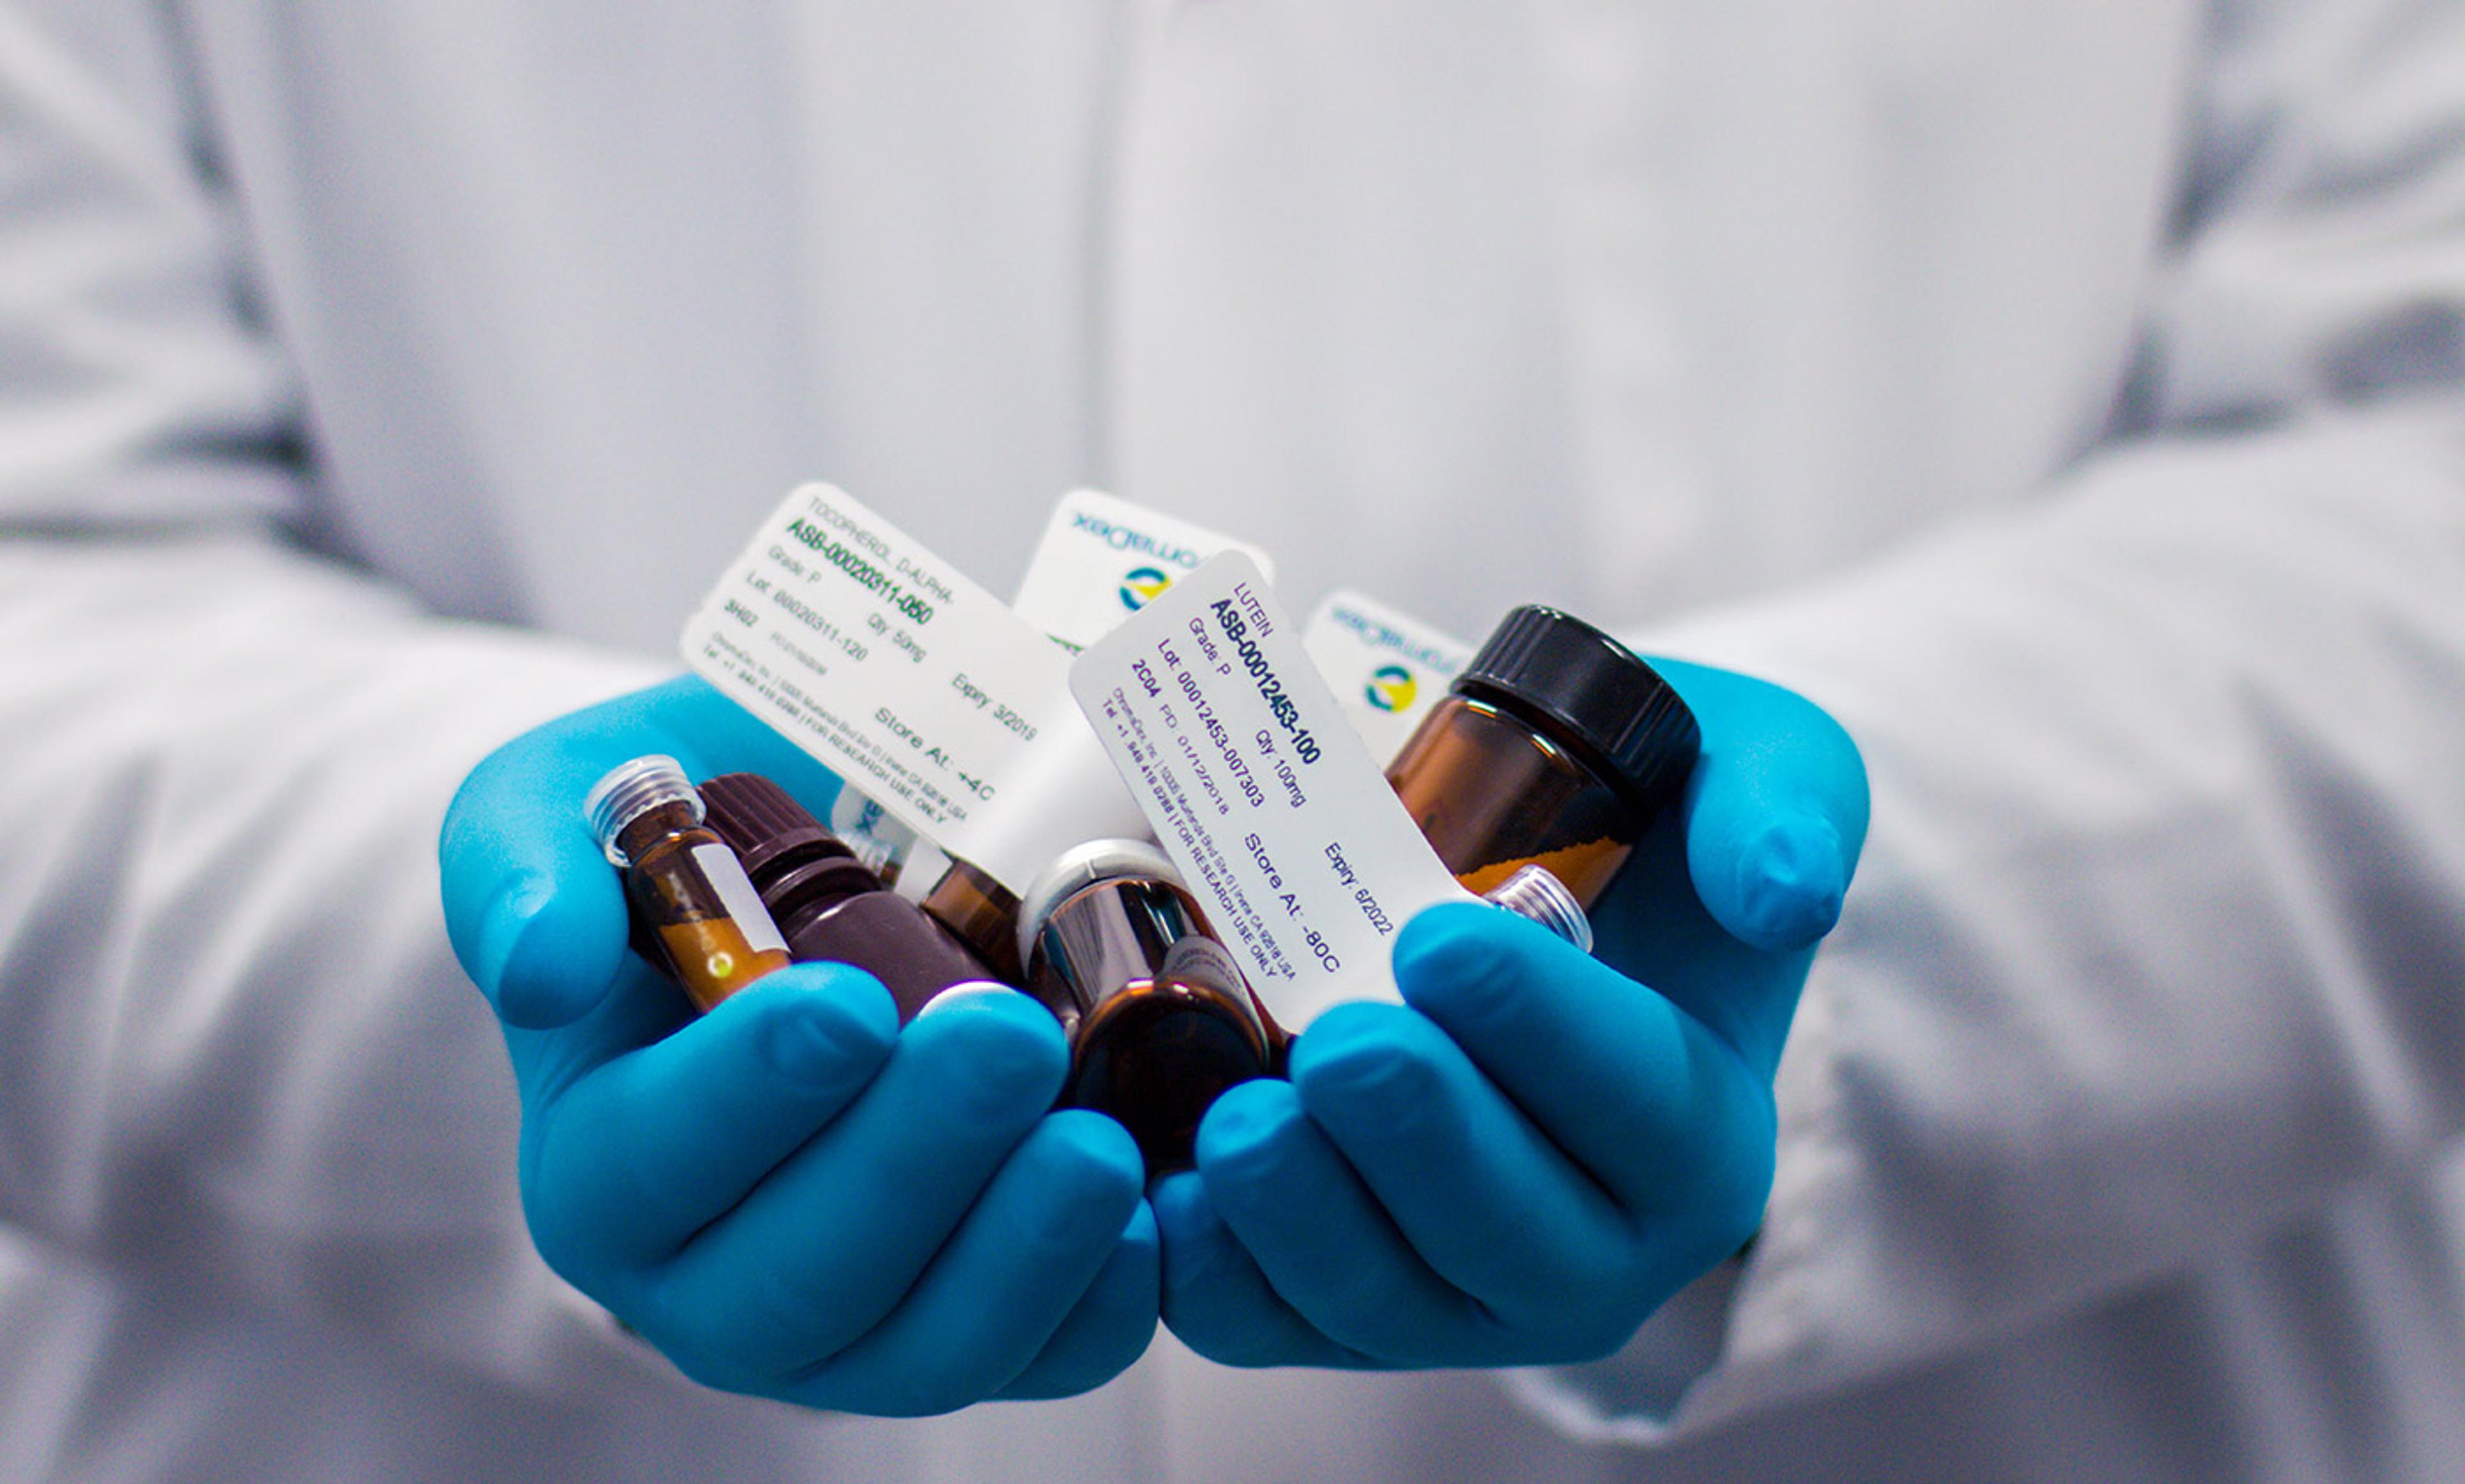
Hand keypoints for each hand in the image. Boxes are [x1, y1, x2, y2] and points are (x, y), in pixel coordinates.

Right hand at [438, 675, 1156, 1411]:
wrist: (815, 888)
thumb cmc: (685, 852)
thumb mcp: (563, 806)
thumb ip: (522, 861)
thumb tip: (539, 962)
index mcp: (603, 1163)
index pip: (650, 1161)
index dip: (745, 1097)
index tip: (843, 1006)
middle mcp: (709, 1280)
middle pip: (798, 1276)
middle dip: (909, 1163)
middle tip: (1003, 1037)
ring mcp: (851, 1328)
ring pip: (924, 1344)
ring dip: (1018, 1251)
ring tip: (1099, 1141)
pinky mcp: (975, 1328)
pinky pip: (1042, 1358)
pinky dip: (1105, 1299)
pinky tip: (1157, 1207)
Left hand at [1155, 659, 1866, 1366]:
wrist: (1540, 894)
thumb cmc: (1647, 833)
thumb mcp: (1759, 774)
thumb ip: (1780, 812)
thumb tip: (1781, 891)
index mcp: (1700, 1135)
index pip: (1640, 1103)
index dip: (1543, 1032)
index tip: (1442, 942)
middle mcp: (1597, 1246)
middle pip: (1511, 1229)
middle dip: (1420, 1139)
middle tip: (1342, 1039)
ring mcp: (1462, 1293)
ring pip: (1387, 1296)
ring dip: (1308, 1219)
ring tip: (1241, 1121)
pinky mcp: (1341, 1305)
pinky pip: (1275, 1324)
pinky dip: (1216, 1275)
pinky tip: (1168, 1200)